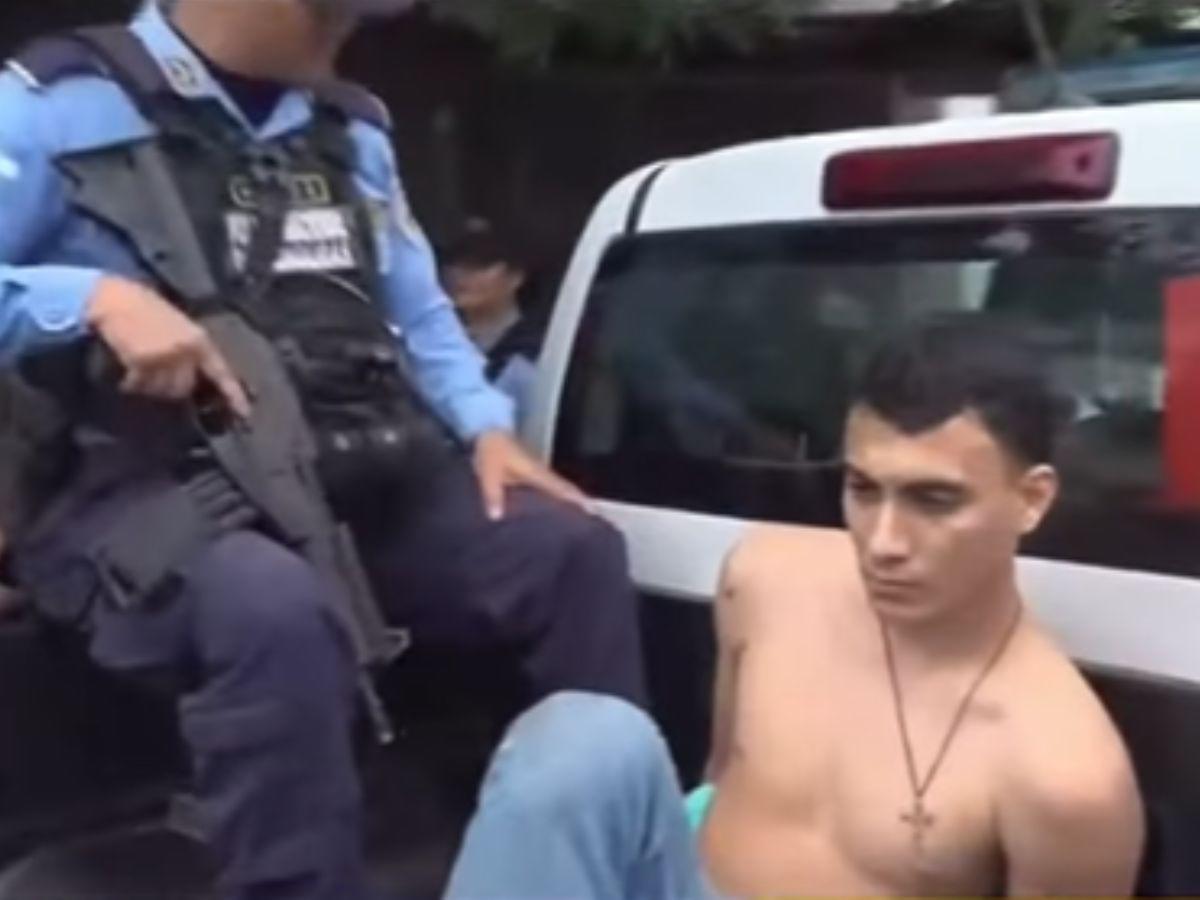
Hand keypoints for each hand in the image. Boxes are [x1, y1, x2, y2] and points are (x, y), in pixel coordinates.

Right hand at [86, 276, 249, 417]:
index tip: (244, 413)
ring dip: (150, 386)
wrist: (114, 298)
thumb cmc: (145, 309)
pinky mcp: (143, 361)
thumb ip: (191, 349)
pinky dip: (132, 384)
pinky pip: (140, 386)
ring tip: (141, 369)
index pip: (221, 372)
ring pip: (162, 390)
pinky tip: (127, 372)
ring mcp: (166, 356)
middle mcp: (187, 350)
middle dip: (172, 387)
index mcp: (200, 340)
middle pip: (184, 388)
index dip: (234, 394)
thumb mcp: (178, 325)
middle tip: (156, 375)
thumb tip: (196, 379)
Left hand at [472, 430, 590, 519]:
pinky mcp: (530, 473)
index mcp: (535, 472)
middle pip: (565, 489)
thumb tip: (497, 516)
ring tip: (579, 520)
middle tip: (593, 520)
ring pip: (557, 489)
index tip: (593, 511)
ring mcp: (537, 472)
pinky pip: (548, 488)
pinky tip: (554, 511)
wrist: (489, 428)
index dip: (576, 499)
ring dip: (568, 501)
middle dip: (579, 503)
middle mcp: (541, 472)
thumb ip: (492, 493)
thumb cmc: (491, 449)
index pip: (560, 487)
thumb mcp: (488, 471)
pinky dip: (556, 497)